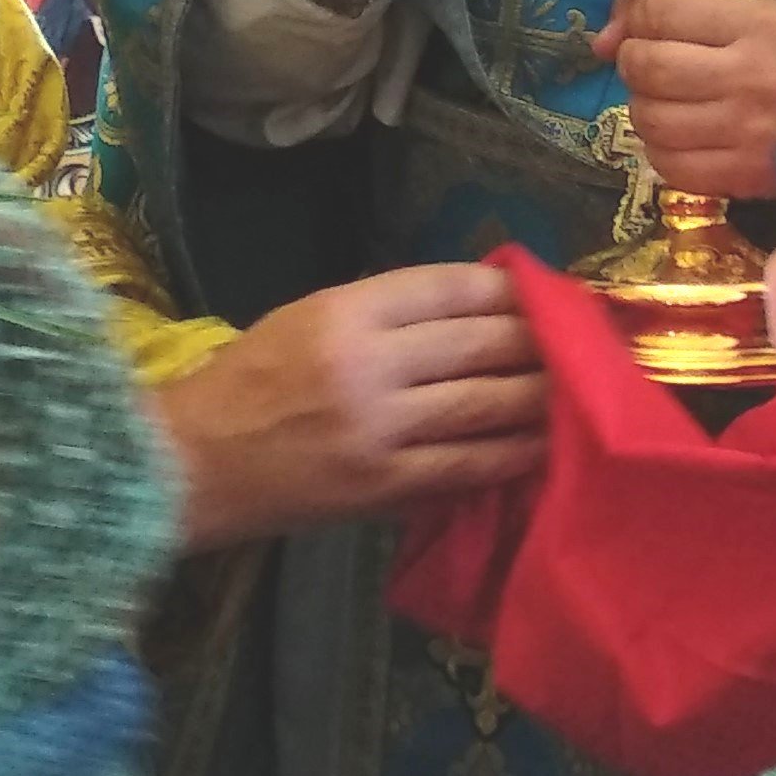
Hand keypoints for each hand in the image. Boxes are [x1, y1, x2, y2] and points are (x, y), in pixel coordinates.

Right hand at [158, 262, 547, 542]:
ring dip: (543, 394)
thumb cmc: (248, 382)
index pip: (453, 288)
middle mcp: (368, 364)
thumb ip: (387, 310)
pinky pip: (470, 464)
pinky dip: (516, 451)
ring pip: (488, 403)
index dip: (511, 288)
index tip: (545, 291)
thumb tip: (478, 304)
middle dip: (541, 339)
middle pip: (484, 341)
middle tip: (584, 338)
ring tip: (581, 386)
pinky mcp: (385, 487)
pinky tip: (548, 442)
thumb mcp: (308, 317)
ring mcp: (380, 430)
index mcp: (345, 311)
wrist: (190, 464)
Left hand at [592, 0, 775, 201]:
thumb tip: (602, 39)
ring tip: (671, 100)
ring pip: (648, 117)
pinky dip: (662, 147)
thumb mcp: (758, 9)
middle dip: (635, 60)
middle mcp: (747, 77)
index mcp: (758, 24)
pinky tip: (684, 135)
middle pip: (645, 64)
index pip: (660, 11)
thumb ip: (683, 3)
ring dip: (646, 106)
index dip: (639, 16)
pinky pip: (666, 163)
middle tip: (653, 63)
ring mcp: (741, 133)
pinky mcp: (737, 177)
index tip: (649, 24)